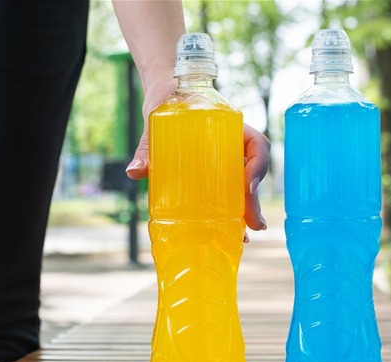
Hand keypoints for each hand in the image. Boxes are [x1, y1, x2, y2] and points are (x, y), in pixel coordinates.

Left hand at [125, 80, 270, 233]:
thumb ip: (146, 146)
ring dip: (246, 211)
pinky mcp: (215, 175)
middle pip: (252, 174)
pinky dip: (231, 211)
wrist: (165, 97)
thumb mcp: (158, 122)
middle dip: (253, 201)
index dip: (257, 166)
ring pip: (244, 187)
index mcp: (230, 127)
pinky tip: (230, 231)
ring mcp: (226, 161)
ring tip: (243, 235)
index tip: (247, 187)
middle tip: (253, 224)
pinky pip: (229, 193)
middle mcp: (234, 145)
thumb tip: (134, 172)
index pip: (256, 145)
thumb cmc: (168, 103)